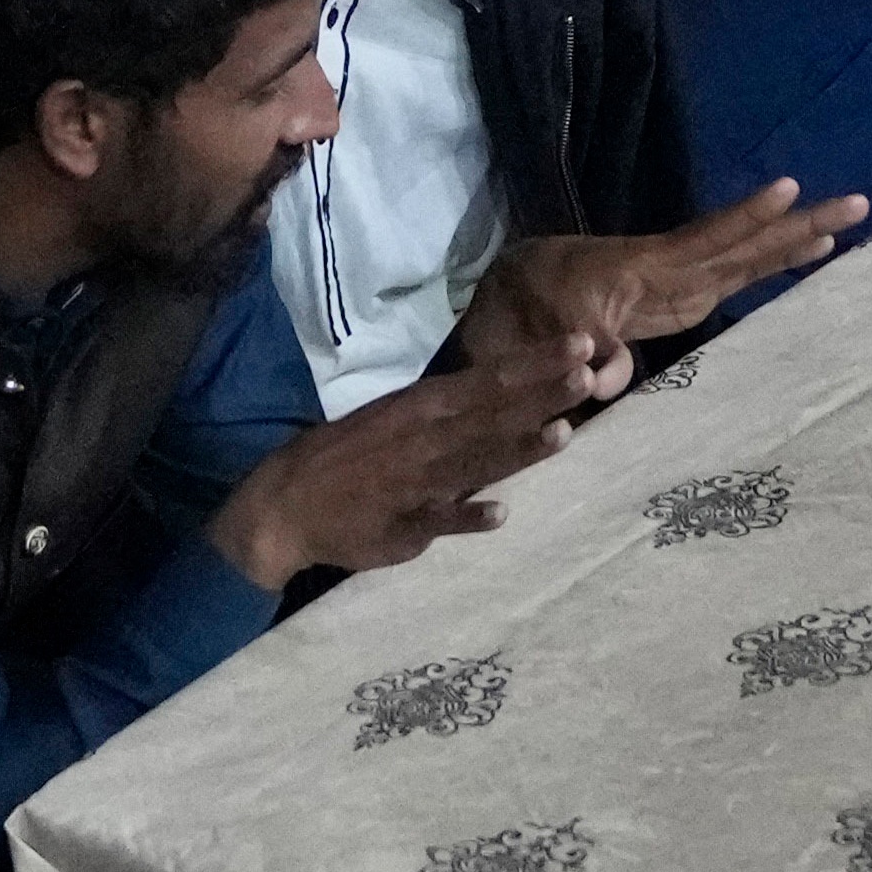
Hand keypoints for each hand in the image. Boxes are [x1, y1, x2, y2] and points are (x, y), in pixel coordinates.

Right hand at [214, 345, 587, 590]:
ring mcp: (413, 482)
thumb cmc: (345, 458)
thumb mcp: (392, 420)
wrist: (282, 505)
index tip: (579, 345)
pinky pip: (438, 521)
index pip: (487, 381)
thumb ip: (445, 417)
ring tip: (563, 434)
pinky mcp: (401, 527)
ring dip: (517, 449)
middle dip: (541, 395)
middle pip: (492, 415)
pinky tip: (499, 514)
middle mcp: (423, 438)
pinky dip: (466, 516)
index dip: (534, 364)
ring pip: (474, 462)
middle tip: (590, 373)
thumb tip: (497, 405)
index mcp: (420, 408)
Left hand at [477, 181, 871, 369]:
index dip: (745, 219)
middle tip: (858, 200)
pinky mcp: (679, 299)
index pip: (704, 240)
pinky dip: (770, 263)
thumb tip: (607, 376)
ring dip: (795, 240)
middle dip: (798, 223)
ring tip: (849, 220)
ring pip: (746, 256)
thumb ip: (580, 354)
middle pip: (744, 242)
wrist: (509, 297)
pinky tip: (805, 255)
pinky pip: (733, 278)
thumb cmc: (521, 311)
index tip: (789, 190)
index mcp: (640, 268)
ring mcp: (678, 282)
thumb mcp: (542, 331)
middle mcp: (669, 267)